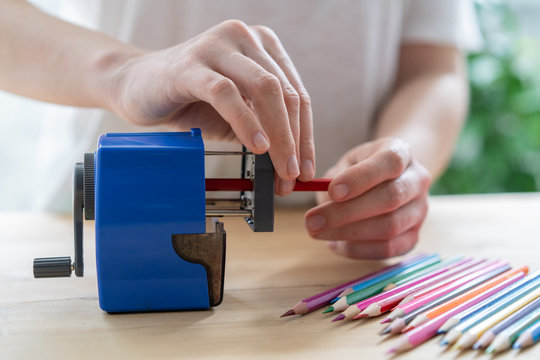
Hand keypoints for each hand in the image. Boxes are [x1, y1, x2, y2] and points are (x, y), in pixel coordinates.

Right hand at [105, 20, 314, 190]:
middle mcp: (245, 38)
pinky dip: (246, 122)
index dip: (306, 136)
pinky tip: (257, 146)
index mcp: (262, 47)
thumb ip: (263, 130)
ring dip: (278, 135)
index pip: (297, 95)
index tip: (305, 170)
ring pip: (264, 90)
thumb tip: (291, 166)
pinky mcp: (191, 64)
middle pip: (285, 93)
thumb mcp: (236, 116)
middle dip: (294, 140)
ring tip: (280, 168)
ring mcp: (218, 46)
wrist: (136, 85)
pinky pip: (227, 94)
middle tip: (292, 176)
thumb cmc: (190, 99)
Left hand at [304, 138, 431, 258]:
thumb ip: (336, 177)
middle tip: (312, 221)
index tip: (333, 191)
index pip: (390, 162)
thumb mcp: (347, 162)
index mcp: (401, 152)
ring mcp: (419, 210)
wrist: (389, 179)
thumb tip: (324, 201)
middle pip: (391, 198)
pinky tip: (334, 244)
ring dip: (348, 233)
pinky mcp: (413, 236)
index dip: (362, 177)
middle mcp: (417, 180)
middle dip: (347, 212)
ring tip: (318, 233)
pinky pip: (389, 249)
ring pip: (390, 227)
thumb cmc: (361, 168)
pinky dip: (358, 250)